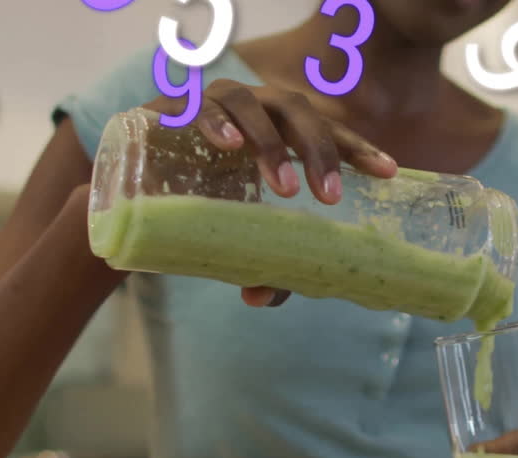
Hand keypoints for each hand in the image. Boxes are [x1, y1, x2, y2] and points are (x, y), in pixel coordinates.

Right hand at [146, 79, 398, 307]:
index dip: (358, 150)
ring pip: (253, 104)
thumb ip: (255, 262)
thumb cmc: (200, 202)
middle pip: (298, 112)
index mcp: (281, 131)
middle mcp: (254, 108)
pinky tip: (229, 147)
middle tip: (328, 197)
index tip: (388, 174)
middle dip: (319, 152)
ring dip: (272, 144)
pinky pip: (199, 106)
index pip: (328, 132)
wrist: (129, 186)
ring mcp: (214, 102)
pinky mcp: (172, 107)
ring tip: (283, 188)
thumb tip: (260, 297)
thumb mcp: (235, 233)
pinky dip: (216, 124)